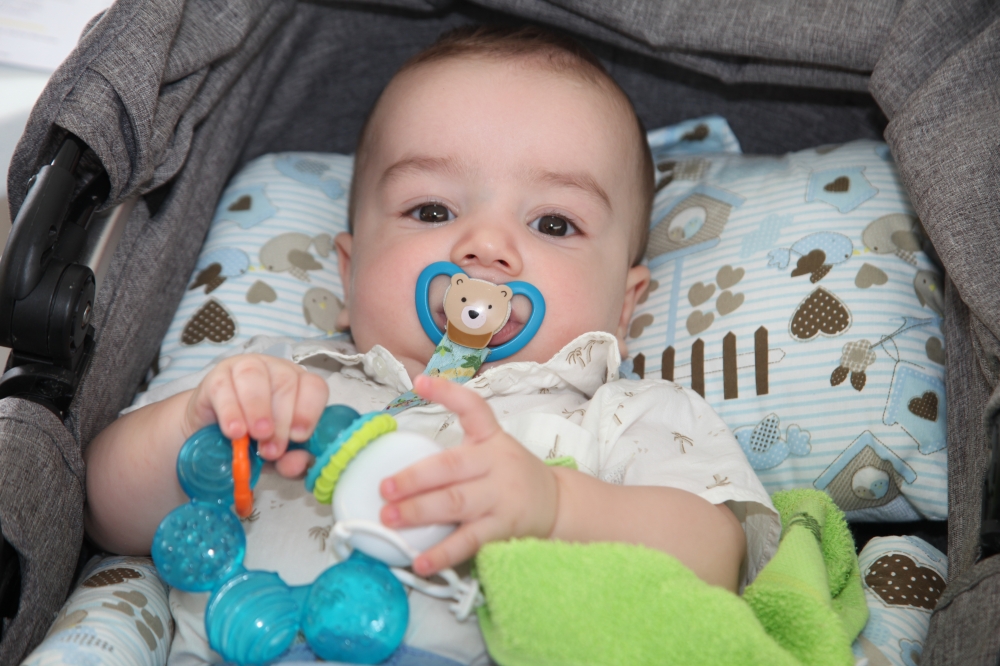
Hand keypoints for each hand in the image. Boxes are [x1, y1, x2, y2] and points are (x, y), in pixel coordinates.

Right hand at [184, 354, 328, 477]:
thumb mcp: (277, 456)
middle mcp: (276, 370)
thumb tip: (298, 464)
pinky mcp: (217, 376)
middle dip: (282, 419)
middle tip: (272, 449)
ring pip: (255, 376)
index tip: (299, 437)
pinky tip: (234, 431)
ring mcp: (246, 367)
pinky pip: (224, 387)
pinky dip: (230, 411)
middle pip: (286, 382)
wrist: (214, 436)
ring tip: (257, 435)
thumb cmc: (254, 440)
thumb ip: (291, 461)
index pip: (314, 386)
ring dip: (258, 409)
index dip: (309, 411)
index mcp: (299, 386)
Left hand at [379, 374, 558, 575]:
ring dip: (419, 512)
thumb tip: (399, 474)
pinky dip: (442, 553)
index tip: (419, 382)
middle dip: (414, 478)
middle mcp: (495, 463)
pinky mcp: (502, 528)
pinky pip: (469, 541)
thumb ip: (453, 456)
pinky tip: (420, 562)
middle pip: (451, 466)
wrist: (556, 505)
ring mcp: (500, 497)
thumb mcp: (492, 450)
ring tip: (389, 520)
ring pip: (456, 503)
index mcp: (490, 438)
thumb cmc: (510, 476)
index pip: (473, 408)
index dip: (447, 393)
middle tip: (384, 488)